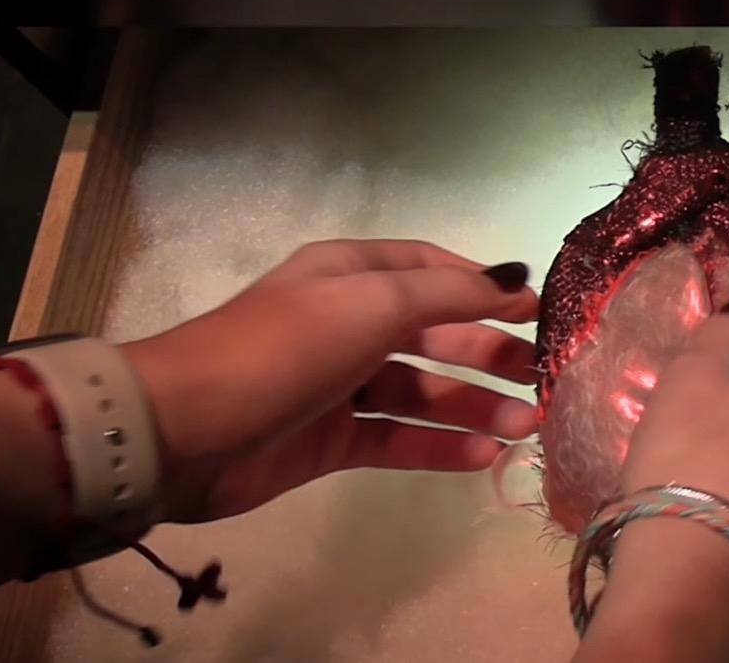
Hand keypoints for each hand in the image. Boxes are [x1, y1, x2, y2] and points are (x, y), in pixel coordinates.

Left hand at [122, 239, 539, 522]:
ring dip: (475, 406)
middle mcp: (348, 322)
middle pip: (434, 334)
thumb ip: (448, 293)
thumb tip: (513, 279)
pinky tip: (484, 457)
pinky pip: (397, 438)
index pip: (432, 271)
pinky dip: (440, 446)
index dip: (484, 288)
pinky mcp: (331, 441)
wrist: (186, 431)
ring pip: (422, 390)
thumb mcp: (371, 303)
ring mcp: (339, 384)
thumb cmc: (283, 349)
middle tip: (543, 379)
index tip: (539, 313)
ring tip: (527, 427)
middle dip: (490, 353)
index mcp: (351, 275)